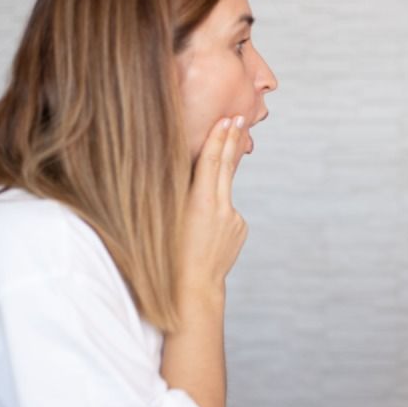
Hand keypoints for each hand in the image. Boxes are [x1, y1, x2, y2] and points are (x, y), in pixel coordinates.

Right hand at [179, 116, 248, 298]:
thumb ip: (179, 193)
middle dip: (232, 140)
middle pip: (227, 166)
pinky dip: (217, 209)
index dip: (219, 138)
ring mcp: (234, 219)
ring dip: (223, 171)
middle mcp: (222, 208)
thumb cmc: (169, 255)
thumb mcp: (167, 219)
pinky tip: (207, 228)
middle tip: (240, 117)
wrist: (193, 289)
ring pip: (225, 189)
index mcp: (201, 203)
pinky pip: (227, 211)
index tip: (227, 119)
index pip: (211, 162)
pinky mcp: (240, 228)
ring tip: (221, 157)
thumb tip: (184, 169)